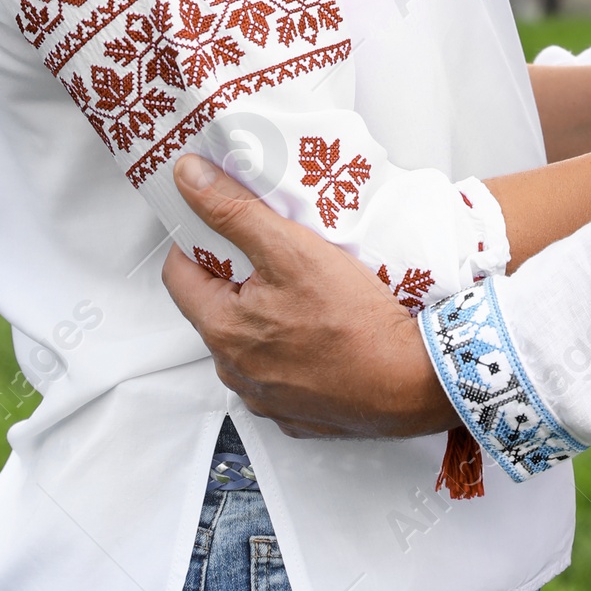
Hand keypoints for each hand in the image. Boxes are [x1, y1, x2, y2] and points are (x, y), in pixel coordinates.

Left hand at [161, 156, 453, 438]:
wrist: (412, 382)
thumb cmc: (356, 322)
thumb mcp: (292, 250)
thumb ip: (235, 211)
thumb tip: (190, 178)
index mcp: (222, 330)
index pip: (178, 274)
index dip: (199, 241)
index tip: (228, 226)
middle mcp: (234, 371)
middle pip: (216, 307)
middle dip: (240, 277)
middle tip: (281, 254)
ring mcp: (265, 397)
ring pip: (249, 341)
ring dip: (267, 315)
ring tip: (309, 293)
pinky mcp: (296, 413)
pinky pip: (280, 372)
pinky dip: (293, 350)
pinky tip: (324, 331)